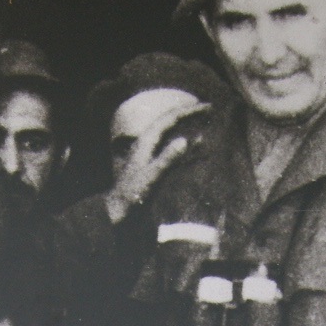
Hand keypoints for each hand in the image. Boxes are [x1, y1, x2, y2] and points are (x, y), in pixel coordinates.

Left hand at [105, 96, 209, 222]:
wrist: (116, 219)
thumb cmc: (131, 200)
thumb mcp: (151, 179)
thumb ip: (167, 160)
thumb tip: (184, 140)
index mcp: (145, 143)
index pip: (169, 119)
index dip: (188, 111)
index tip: (207, 107)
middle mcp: (147, 147)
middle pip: (170, 124)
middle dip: (189, 116)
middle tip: (209, 110)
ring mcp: (150, 159)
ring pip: (172, 139)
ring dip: (189, 132)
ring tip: (206, 127)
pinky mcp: (154, 173)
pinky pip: (174, 156)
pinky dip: (188, 152)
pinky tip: (199, 154)